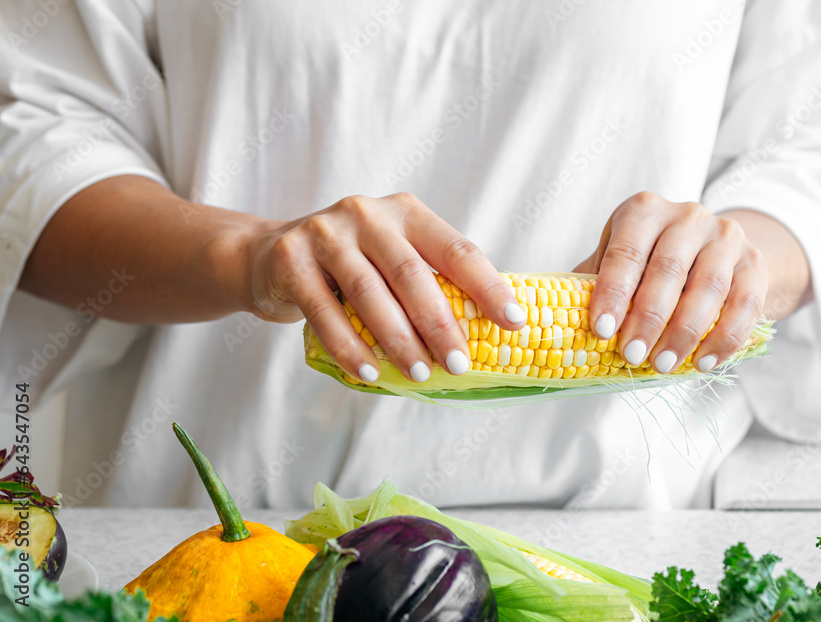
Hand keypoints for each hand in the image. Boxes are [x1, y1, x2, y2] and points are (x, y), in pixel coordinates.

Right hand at [245, 193, 525, 382]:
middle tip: (459, 364)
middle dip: (440, 324)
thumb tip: (484, 336)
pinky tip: (368, 373)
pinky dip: (349, 347)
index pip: (456, 249)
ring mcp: (325, 233)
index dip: (488, 286)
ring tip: (419, 374)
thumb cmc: (349, 267)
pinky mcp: (290, 259)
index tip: (514, 322)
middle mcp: (367, 214)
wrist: (267, 256)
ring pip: (369, 293)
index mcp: (405, 213)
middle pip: (412, 274)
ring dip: (398, 340)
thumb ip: (428, 284)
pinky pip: (324, 312)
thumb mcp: (390, 259)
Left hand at [574, 192, 767, 373]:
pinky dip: (725, 338)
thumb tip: (559, 324)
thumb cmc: (650, 261)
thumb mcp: (619, 260)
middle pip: (668, 270)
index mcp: (644, 211)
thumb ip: (594, 285)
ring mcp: (725, 237)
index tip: (602, 330)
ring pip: (709, 287)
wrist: (714, 250)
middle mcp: (687, 216)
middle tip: (633, 356)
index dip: (613, 292)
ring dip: (684, 332)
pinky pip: (744, 304)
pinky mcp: (755, 263)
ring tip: (662, 365)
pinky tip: (704, 362)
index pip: (626, 251)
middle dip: (648, 318)